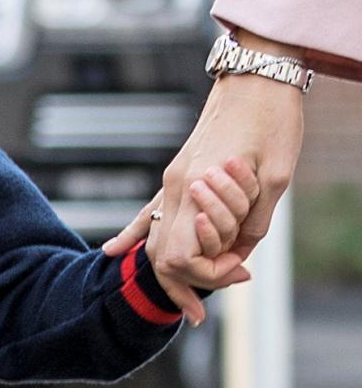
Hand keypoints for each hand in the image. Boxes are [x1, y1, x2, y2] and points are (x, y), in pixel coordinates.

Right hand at [103, 46, 303, 324]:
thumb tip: (239, 253)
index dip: (206, 275)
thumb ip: (253, 220)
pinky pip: (146, 211)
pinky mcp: (178, 171)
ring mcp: (172, 178)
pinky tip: (111, 251)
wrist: (257, 76)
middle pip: (160, 253)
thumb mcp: (276, 179)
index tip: (237, 275)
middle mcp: (175, 185)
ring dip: (167, 271)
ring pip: (152, 236)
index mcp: (195, 185)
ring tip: (183, 302)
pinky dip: (131, 235)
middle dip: (181, 286)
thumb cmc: (272, 122)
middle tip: (201, 310)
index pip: (181, 254)